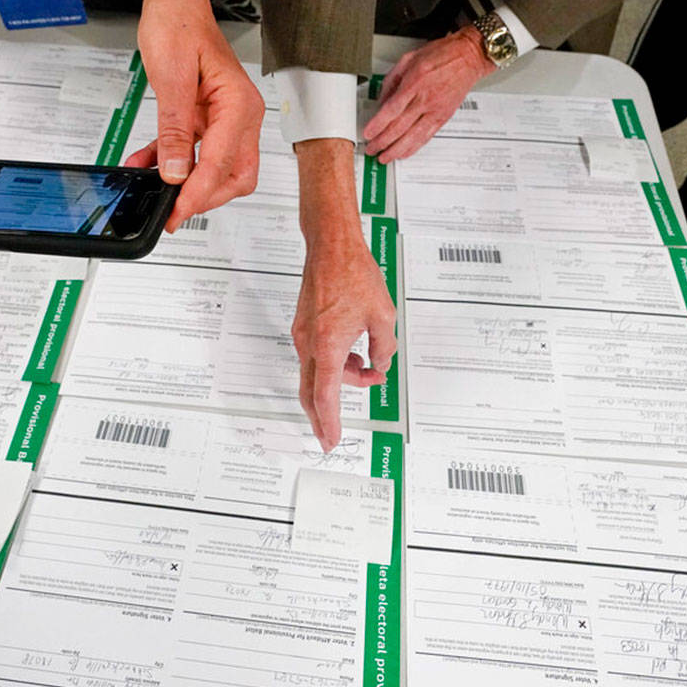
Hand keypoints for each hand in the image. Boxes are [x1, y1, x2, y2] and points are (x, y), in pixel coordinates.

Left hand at [122, 0, 262, 232]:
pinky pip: (196, 152)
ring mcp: (226, 118)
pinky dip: (174, 163)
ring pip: (218, 170)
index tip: (176, 211)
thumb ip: (174, 129)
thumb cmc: (178, 22)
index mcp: (238, 104)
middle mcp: (240, 115)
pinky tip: (147, 166)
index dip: (197, 193)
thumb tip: (174, 172)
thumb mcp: (171, 77)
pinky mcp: (208, 118)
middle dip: (205, 198)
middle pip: (234, 176)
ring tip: (154, 192)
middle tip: (171, 213)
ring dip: (189, 185)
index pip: (221, 163)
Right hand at [293, 237, 396, 450]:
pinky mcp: (304, 327)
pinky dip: (334, 364)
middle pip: (312, 393)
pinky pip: (316, 357)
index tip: (329, 440)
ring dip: (341, 380)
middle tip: (331, 434)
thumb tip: (379, 364)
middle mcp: (309, 343)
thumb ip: (383, 348)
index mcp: (328, 345)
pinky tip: (354, 355)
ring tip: (369, 369)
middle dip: (324, 415)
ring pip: (318, 374)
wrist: (331, 247)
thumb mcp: (383, 316)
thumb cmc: (353, 273)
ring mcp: (303, 335)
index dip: (328, 422)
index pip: (326, 396)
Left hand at [362, 25, 495, 162]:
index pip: (392, 110)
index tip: (368, 133)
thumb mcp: (409, 59)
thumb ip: (392, 81)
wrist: (468, 57)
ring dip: (396, 150)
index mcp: (414, 82)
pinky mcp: (444, 117)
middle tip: (371, 148)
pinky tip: (404, 153)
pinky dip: (414, 147)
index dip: (377, 125)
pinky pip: (427, 136)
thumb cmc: (441, 54)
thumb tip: (381, 101)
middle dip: (382, 141)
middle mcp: (425, 99)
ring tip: (385, 157)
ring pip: (413, 136)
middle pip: (400, 127)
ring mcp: (436, 110)